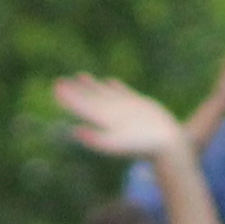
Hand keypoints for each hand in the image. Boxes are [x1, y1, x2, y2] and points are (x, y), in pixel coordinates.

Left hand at [54, 72, 191, 163]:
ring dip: (91, 86)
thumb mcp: (118, 144)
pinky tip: (110, 81)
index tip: (56, 87)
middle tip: (59, 81)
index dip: (69, 98)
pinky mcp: (139, 106)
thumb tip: (75, 132)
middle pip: (89, 100)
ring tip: (80, 76)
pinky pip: (123, 93)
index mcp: (104, 122)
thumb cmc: (143, 147)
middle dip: (75, 91)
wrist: (168, 147)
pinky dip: (115, 87)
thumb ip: (96, 139)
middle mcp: (111, 116)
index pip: (82, 107)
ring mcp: (124, 111)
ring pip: (104, 95)